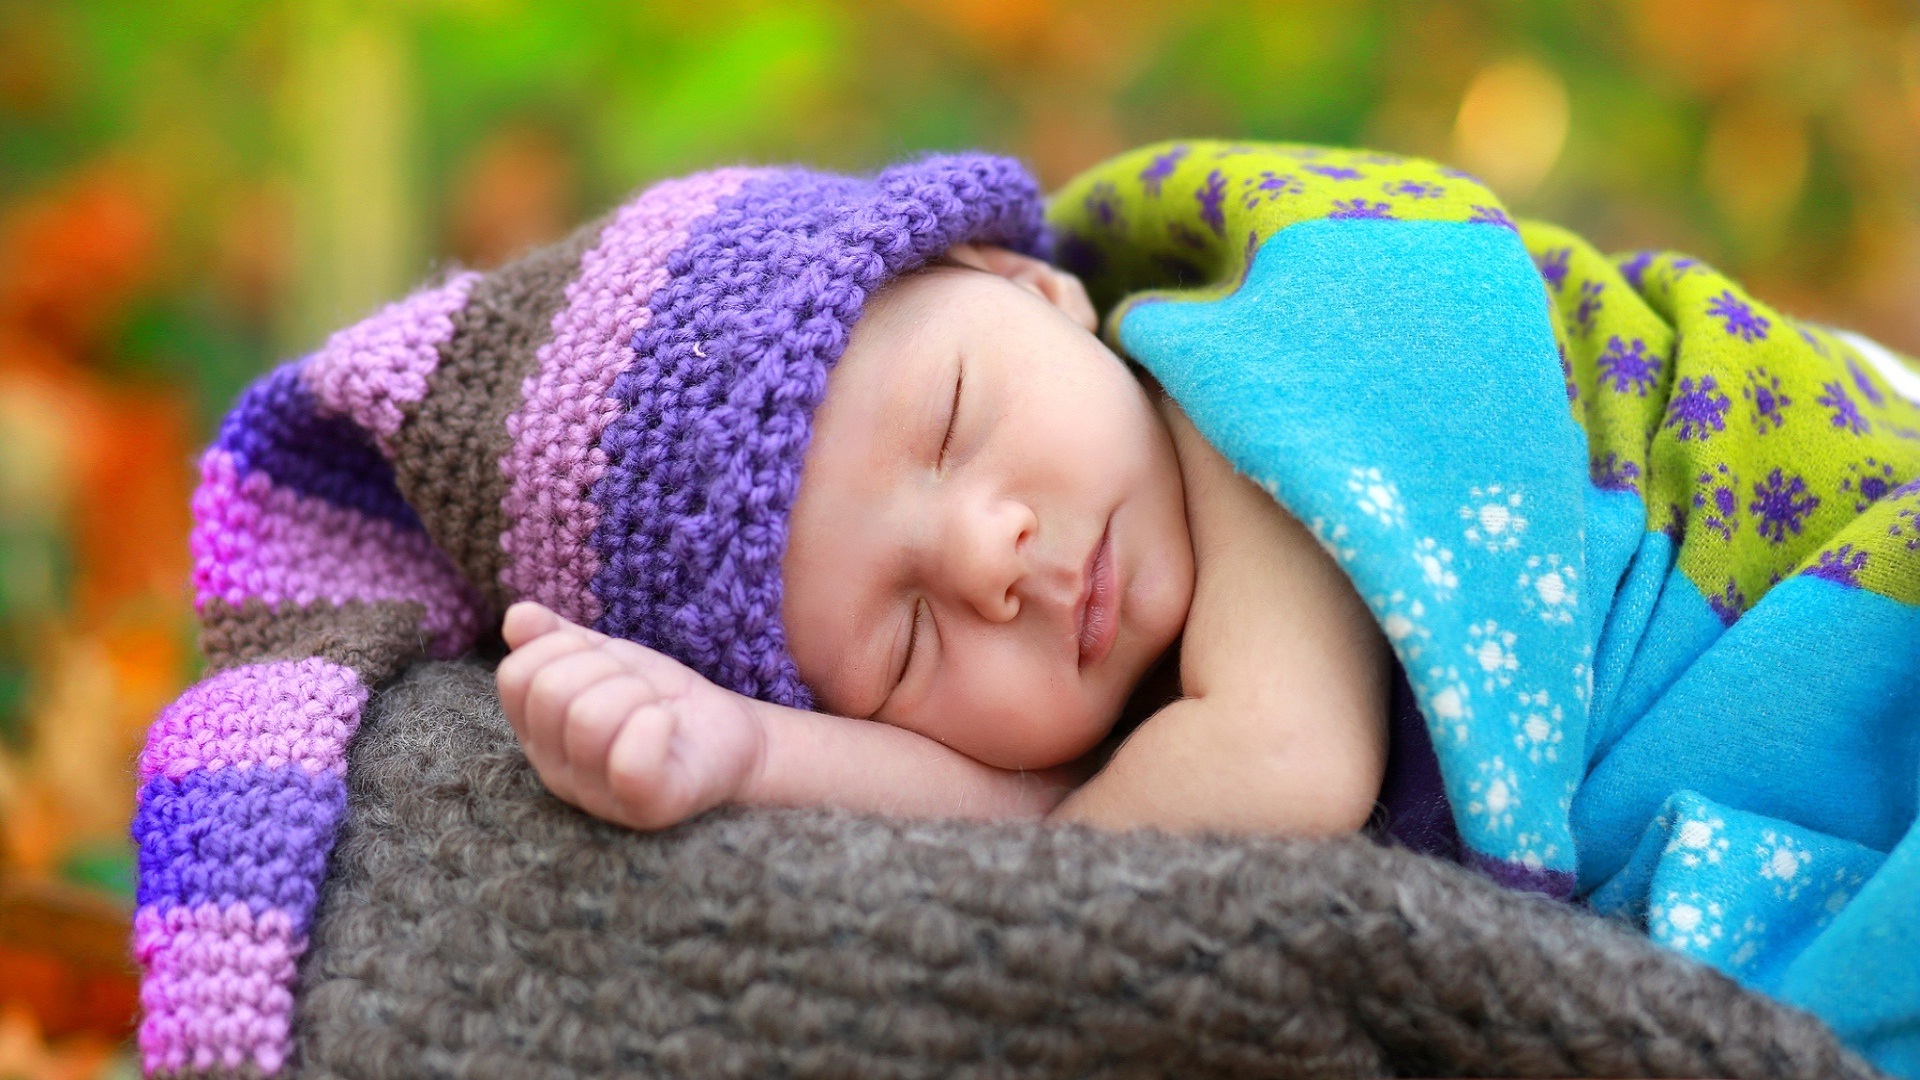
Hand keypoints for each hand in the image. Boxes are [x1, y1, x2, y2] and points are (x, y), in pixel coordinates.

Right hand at [495, 602, 767, 829]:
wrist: (727, 736)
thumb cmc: (659, 700)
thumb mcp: (605, 659)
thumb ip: (556, 640)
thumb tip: (517, 616)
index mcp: (539, 733)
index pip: (515, 676)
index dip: (560, 647)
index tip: (602, 657)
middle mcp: (556, 770)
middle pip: (550, 691)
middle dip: (605, 667)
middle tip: (638, 685)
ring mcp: (598, 796)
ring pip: (589, 718)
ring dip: (635, 692)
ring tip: (655, 707)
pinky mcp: (646, 808)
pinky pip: (630, 763)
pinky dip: (655, 726)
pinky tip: (668, 724)